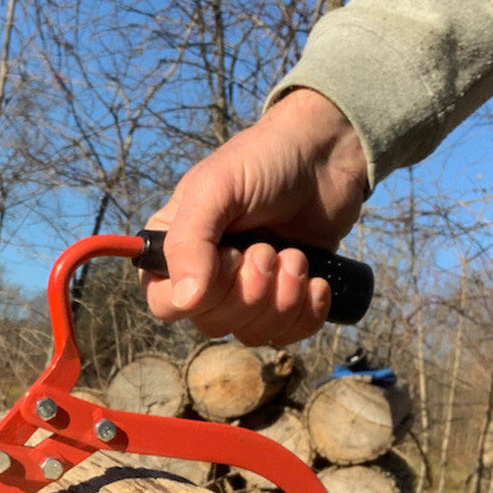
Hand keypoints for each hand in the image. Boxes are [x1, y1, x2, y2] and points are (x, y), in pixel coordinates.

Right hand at [142, 88, 367, 345]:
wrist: (326, 156)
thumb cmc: (264, 161)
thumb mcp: (216, 189)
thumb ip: (189, 241)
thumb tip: (186, 300)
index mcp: (174, 248)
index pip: (165, 304)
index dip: (202, 294)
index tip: (232, 254)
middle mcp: (203, 276)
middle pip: (212, 324)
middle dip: (251, 291)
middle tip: (270, 248)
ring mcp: (246, 291)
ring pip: (250, 333)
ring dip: (282, 300)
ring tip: (296, 257)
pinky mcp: (285, 300)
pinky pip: (286, 336)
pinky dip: (307, 313)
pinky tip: (317, 282)